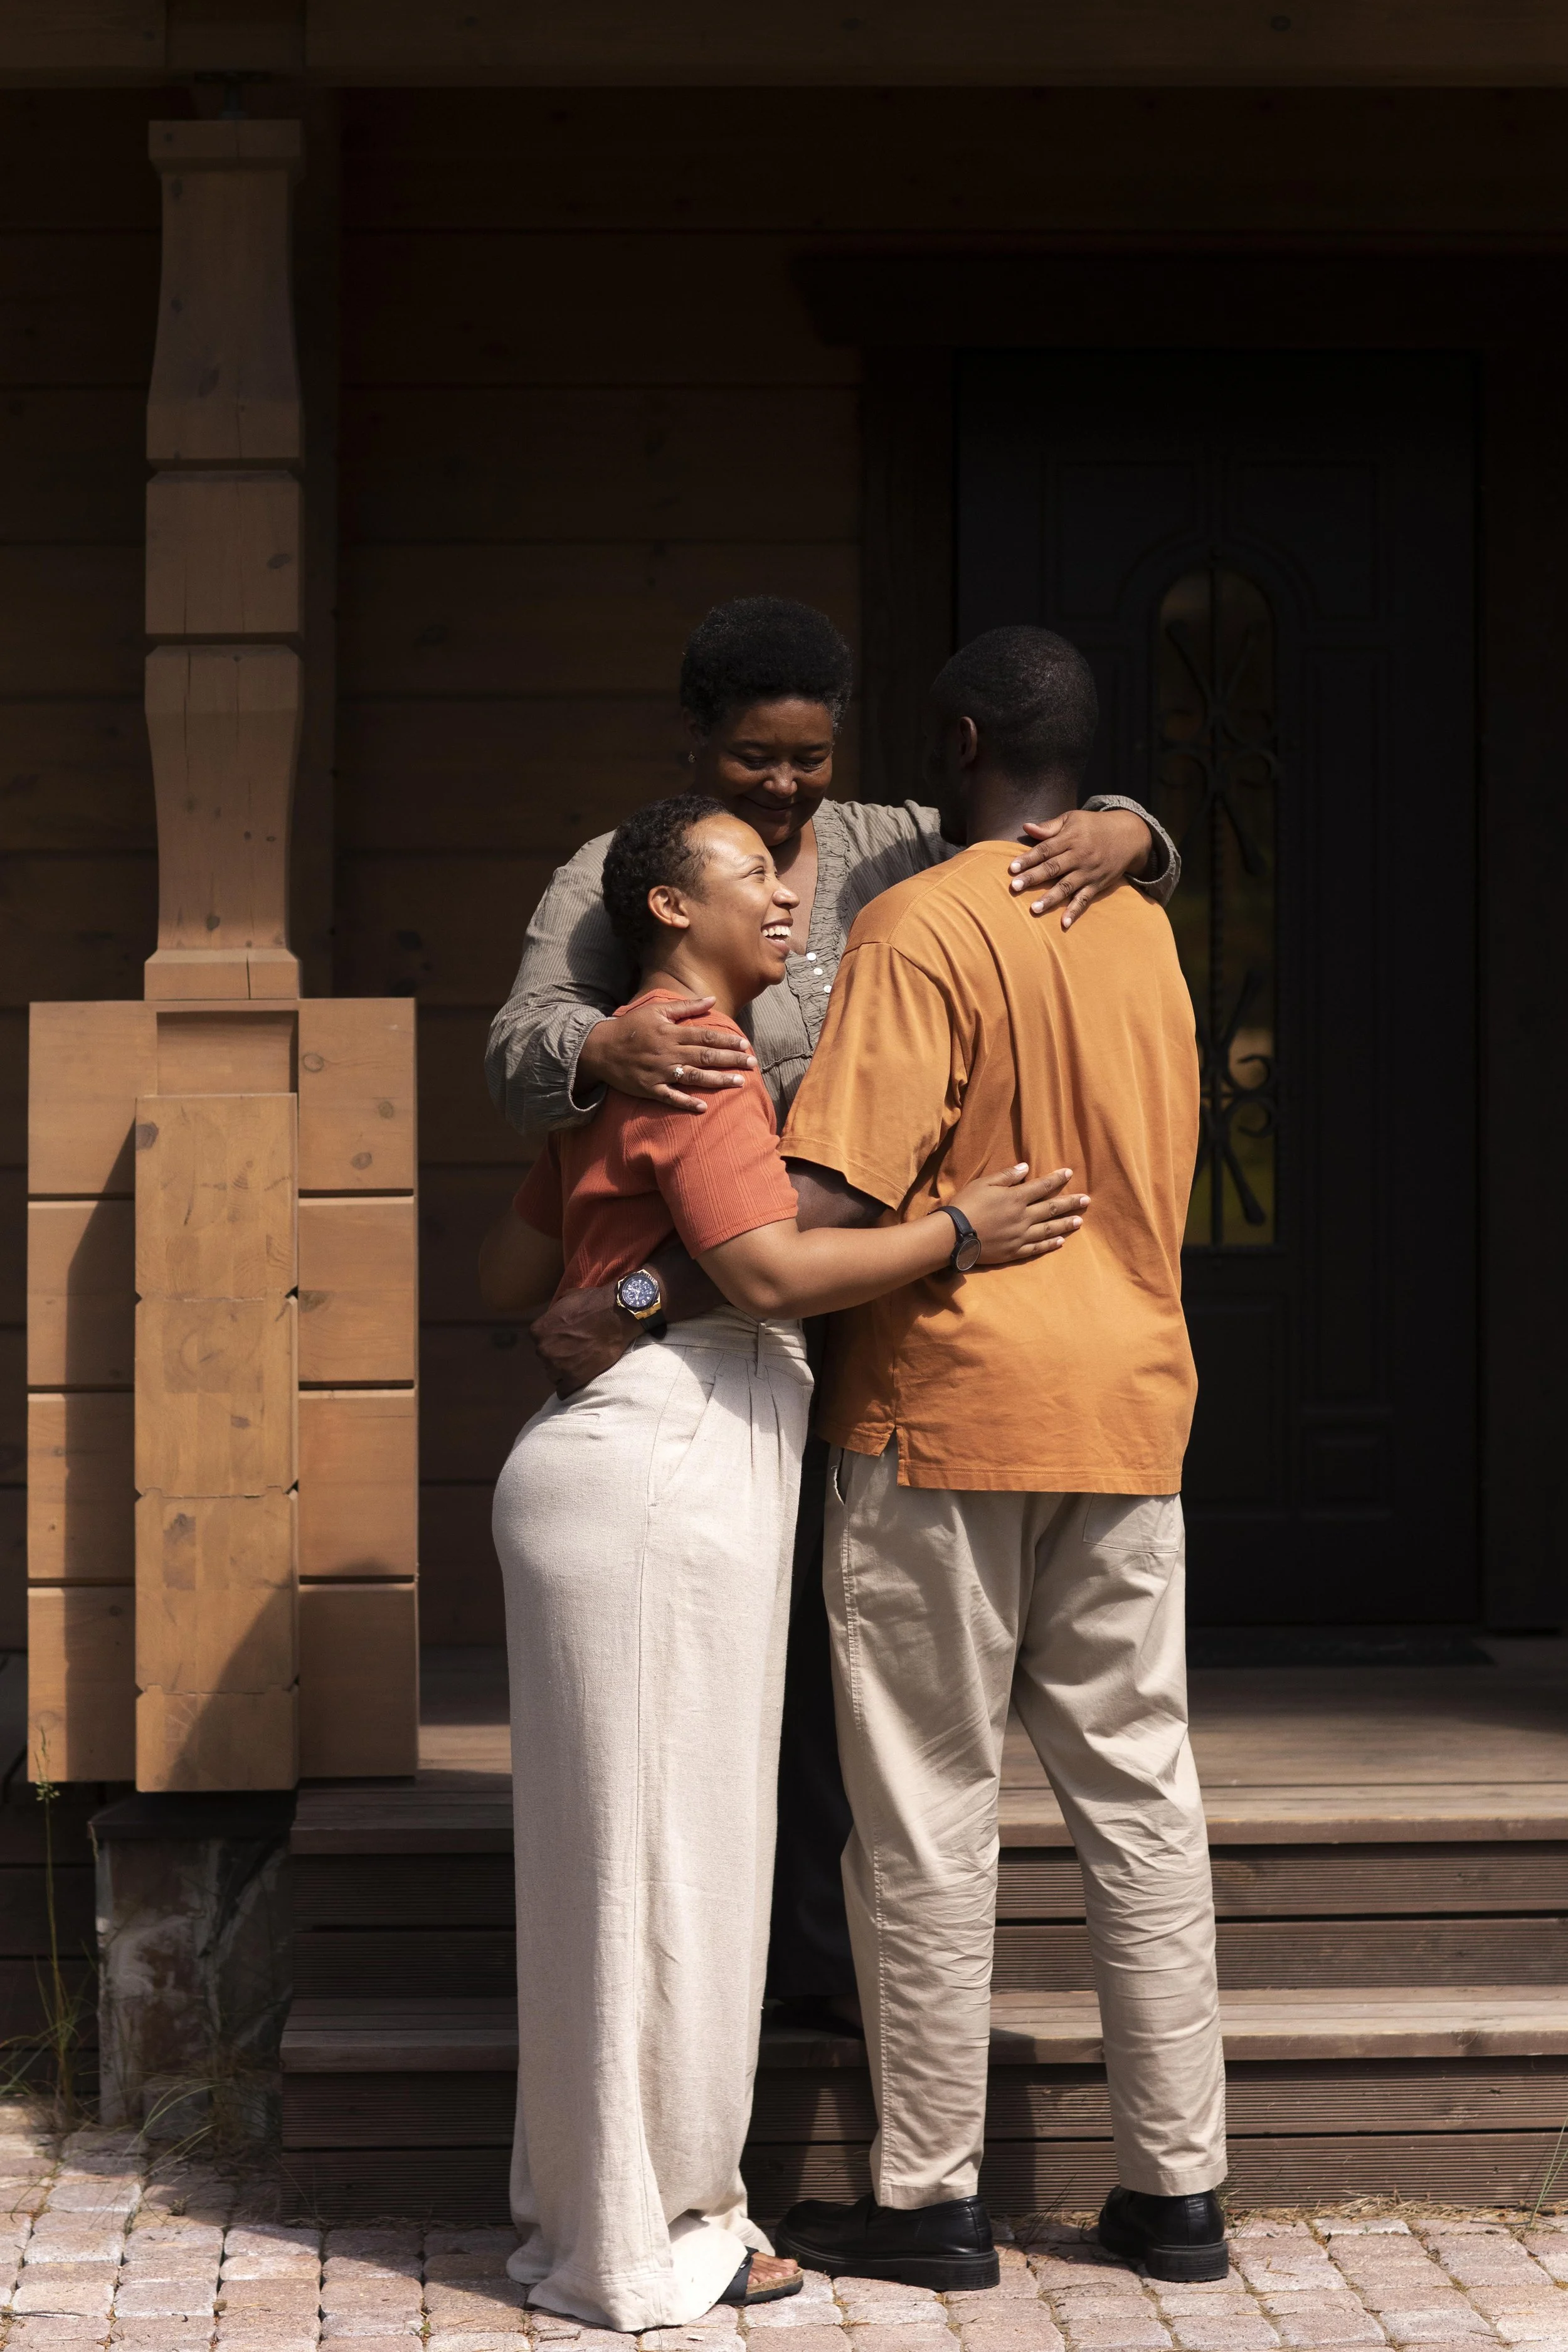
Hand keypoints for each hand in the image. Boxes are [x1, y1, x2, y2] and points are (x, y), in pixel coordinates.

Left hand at [529, 1283, 630, 1397]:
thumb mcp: (567, 1298)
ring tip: (580, 1364)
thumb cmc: (593, 1303)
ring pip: (553, 1376)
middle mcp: (543, 1349)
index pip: (539, 1342)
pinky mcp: (573, 1379)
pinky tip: (577, 1381)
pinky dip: (569, 1388)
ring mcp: (557, 1366)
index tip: (566, 1340)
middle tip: (576, 1351)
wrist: (616, 1316)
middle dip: (558, 1356)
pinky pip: (563, 1391)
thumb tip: (553, 1313)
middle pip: (545, 1359)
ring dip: (563, 1372)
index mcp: (538, 1331)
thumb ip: (554, 1310)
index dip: (553, 1341)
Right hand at [578, 996, 754, 1112]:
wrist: (600, 1048)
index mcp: (672, 1033)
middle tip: (752, 1064)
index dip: (728, 1041)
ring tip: (739, 1083)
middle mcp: (669, 1052)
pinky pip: (670, 1098)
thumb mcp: (657, 1010)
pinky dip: (686, 1103)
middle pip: (706, 1057)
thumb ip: (685, 1006)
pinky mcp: (649, 1088)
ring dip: (718, 1081)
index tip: (745, 1045)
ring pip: (694, 1077)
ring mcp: (659, 1072)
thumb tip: (711, 999)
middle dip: (731, 1060)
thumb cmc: (631, 1027)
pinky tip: (703, 1107)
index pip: (706, 1037)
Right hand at [947, 1164, 1089, 1266]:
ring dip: (1066, 1224)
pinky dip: (1050, 1244)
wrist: (953, 1235)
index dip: (1057, 1179)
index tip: (1070, 1173)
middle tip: (1087, 1200)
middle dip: (1070, 1203)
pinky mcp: (1014, 1252)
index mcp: (1016, 1198)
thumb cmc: (966, 1205)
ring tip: (1080, 1220)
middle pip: (1051, 1208)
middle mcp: (1023, 1217)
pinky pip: (1037, 1248)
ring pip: (1049, 1229)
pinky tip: (1061, 1241)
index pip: (1042, 1186)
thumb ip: (1006, 1176)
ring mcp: (1020, 1236)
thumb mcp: (983, 1184)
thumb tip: (1026, 1167)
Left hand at [1008, 809, 1153, 930]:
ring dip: (1050, 898)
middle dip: (1033, 877)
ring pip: (1066, 886)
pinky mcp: (1097, 885)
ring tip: (1034, 909)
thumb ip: (1049, 826)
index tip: (1012, 868)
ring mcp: (1088, 872)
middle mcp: (1079, 856)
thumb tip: (1026, 827)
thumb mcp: (1073, 819)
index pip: (1045, 849)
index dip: (1028, 858)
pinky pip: (1084, 900)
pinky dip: (1074, 912)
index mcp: (1071, 838)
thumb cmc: (1094, 826)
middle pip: (1053, 868)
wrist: (1129, 836)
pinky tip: (1064, 924)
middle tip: (1015, 887)